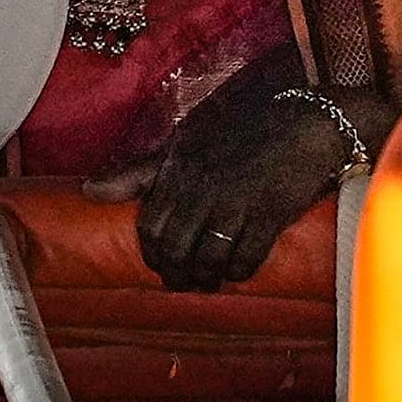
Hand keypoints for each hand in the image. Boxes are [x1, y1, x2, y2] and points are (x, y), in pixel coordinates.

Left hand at [85, 64, 368, 290]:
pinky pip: (247, 257)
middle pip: (175, 248)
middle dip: (177, 273)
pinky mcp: (271, 212)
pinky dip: (241, 270)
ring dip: (208, 277)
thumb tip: (88, 191)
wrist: (312, 120)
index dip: (153, 253)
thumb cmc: (247, 129)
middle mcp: (204, 186)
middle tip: (185, 281)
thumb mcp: (187, 141)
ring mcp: (238, 200)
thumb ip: (141, 170)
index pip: (150, 225)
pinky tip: (241, 268)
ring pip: (208, 258)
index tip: (162, 262)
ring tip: (212, 280)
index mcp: (180, 167)